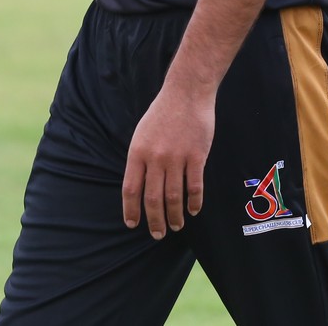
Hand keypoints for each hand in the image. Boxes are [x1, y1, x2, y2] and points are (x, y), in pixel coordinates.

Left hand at [122, 85, 214, 238]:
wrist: (186, 92)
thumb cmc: (163, 113)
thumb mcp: (142, 134)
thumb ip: (140, 160)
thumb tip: (140, 187)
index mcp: (137, 152)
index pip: (131, 189)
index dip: (131, 210)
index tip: (133, 224)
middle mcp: (155, 158)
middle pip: (153, 198)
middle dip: (155, 221)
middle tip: (158, 234)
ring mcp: (177, 157)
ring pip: (174, 197)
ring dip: (174, 216)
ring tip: (176, 226)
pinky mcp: (197, 156)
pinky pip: (195, 186)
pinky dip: (194, 202)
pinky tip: (194, 210)